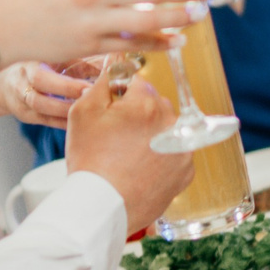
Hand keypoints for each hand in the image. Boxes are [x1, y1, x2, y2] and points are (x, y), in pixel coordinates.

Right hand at [0, 60, 104, 129]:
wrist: (6, 81)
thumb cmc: (37, 64)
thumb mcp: (53, 57)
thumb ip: (78, 62)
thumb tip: (109, 66)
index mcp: (27, 67)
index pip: (42, 78)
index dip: (66, 86)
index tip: (89, 89)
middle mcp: (20, 86)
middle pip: (39, 100)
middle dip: (66, 104)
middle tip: (91, 103)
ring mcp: (21, 104)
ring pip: (42, 113)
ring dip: (66, 115)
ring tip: (88, 113)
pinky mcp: (27, 117)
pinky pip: (46, 122)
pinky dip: (64, 123)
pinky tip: (81, 123)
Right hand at [63, 80, 191, 227]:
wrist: (102, 206)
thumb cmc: (90, 160)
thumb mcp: (82, 112)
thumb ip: (103, 81)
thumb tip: (116, 62)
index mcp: (146, 102)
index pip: (137, 85)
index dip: (120, 99)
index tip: (111, 115)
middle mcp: (171, 121)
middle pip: (155, 106)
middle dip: (139, 116)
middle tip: (116, 139)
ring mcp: (183, 148)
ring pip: (167, 130)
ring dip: (152, 137)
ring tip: (128, 157)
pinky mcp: (186, 171)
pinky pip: (175, 154)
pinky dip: (162, 159)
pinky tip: (141, 169)